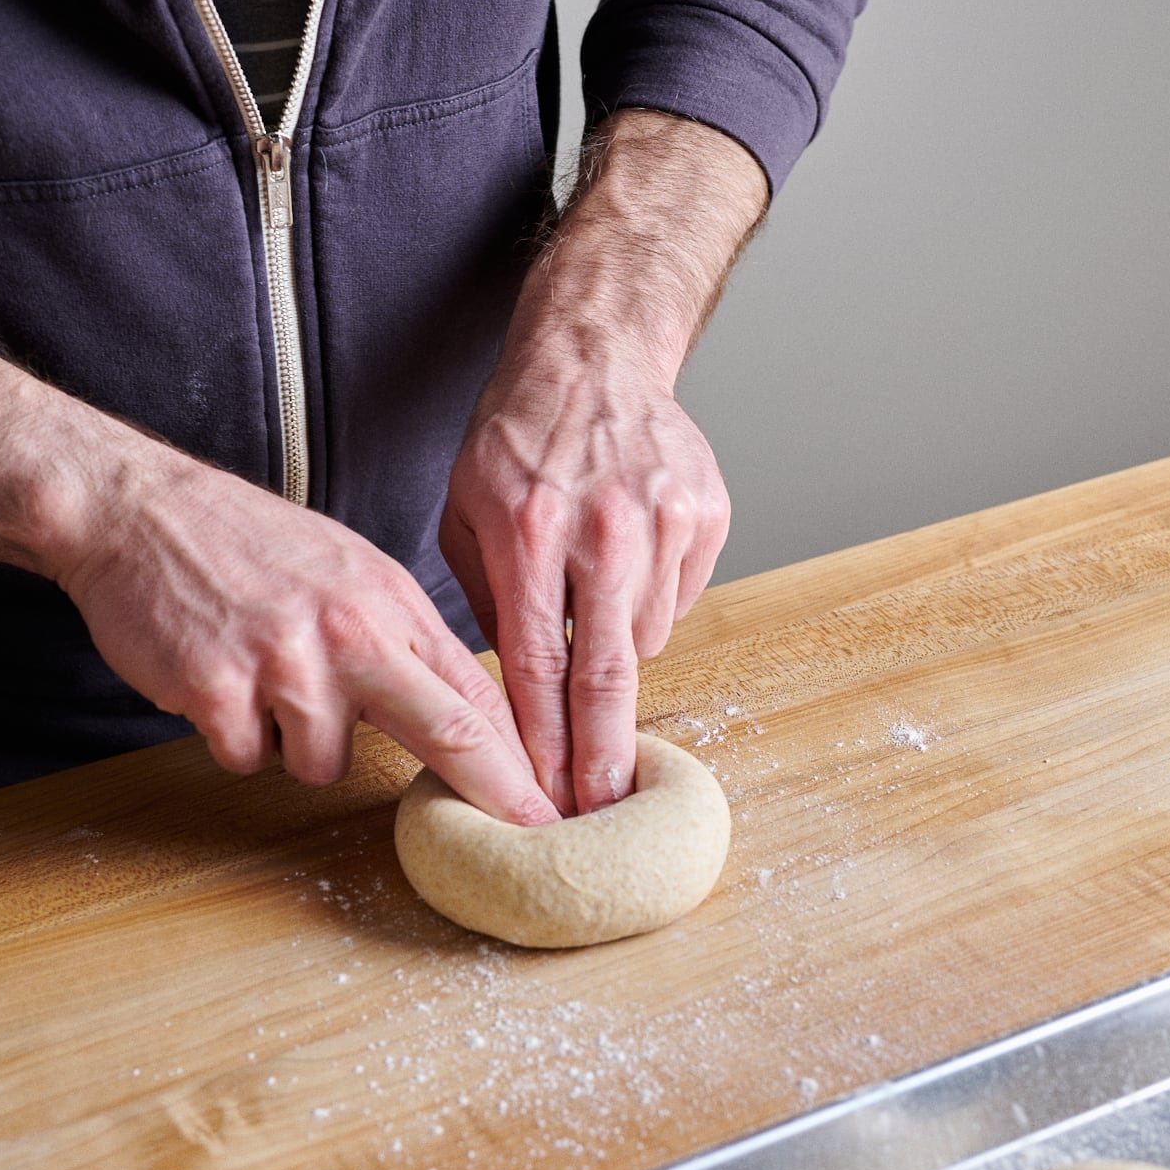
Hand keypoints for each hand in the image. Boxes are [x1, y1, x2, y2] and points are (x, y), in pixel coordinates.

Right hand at [58, 451, 558, 823]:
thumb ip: (400, 636)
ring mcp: (285, 660)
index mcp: (389, 601)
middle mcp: (351, 630)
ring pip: (321, 763)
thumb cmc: (248, 545)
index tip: (550, 805)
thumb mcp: (348, 570)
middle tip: (526, 831)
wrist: (142, 511)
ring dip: (295, 742)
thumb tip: (457, 709)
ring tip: (264, 679)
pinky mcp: (218, 689)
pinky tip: (220, 681)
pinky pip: (249, 757)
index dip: (521, 759)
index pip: (476, 691)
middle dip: (494, 791)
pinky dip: (235, 736)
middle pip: (448, 730)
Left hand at [439, 107, 765, 816]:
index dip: (541, 741)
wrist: (592, 356)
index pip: (533, 662)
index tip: (544, 798)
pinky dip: (649, 601)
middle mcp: (601, 529)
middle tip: (598, 812)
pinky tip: (625, 559)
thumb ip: (483, 597)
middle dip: (601, 756)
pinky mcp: (704, 513)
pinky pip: (678, 599)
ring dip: (614, 648)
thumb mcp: (465, 509)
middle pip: (605, 672)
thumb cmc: (519, 436)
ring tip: (590, 603)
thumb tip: (508, 687)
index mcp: (529, 530)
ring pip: (644, 638)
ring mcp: (661, 520)